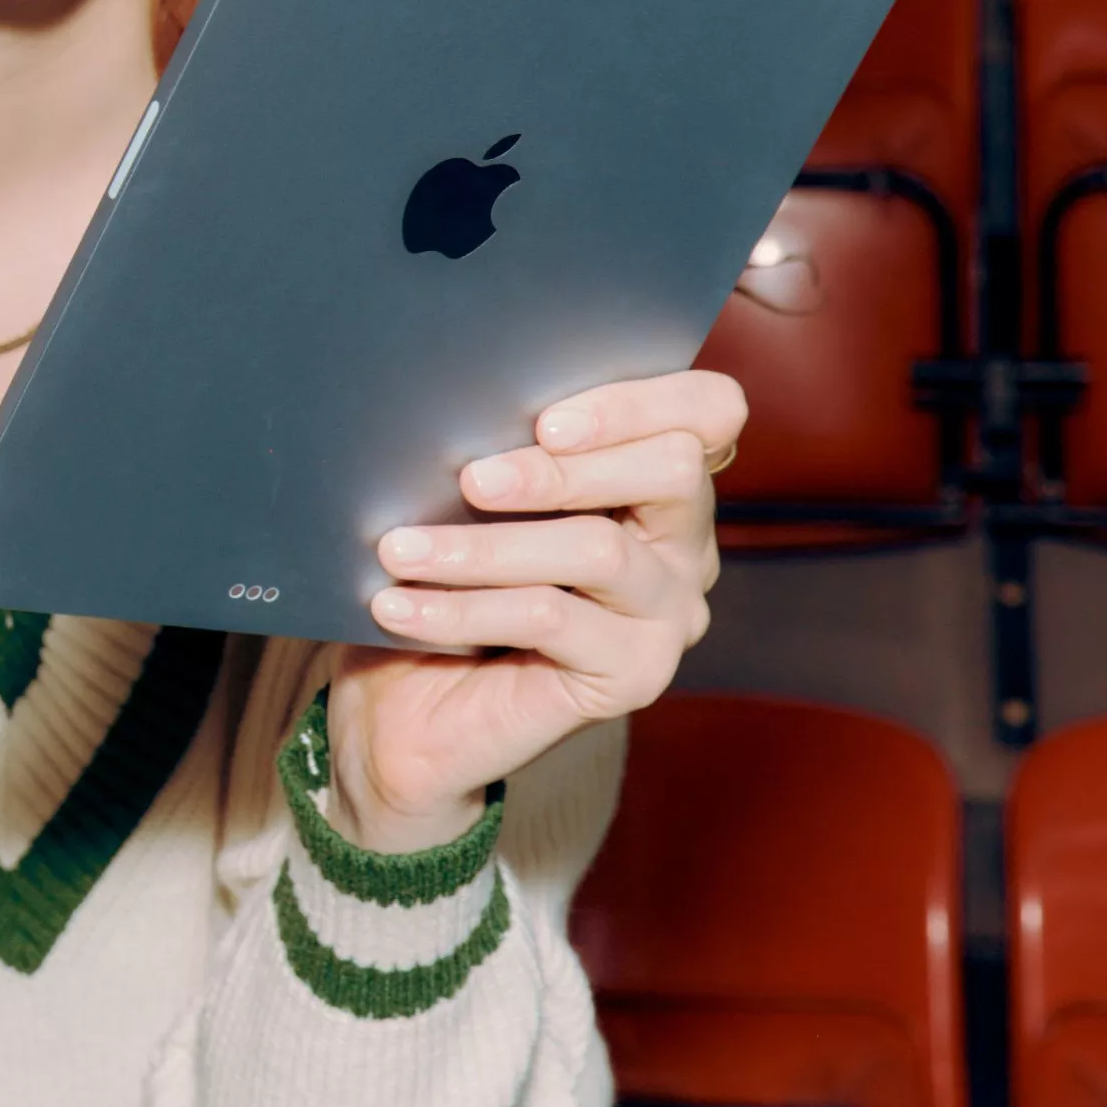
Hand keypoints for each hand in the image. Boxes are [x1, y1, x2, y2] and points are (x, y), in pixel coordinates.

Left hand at [328, 370, 738, 851]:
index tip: (543, 418)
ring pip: (598, 549)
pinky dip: (463, 608)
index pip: (708, 410)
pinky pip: (549, 620)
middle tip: (468, 479)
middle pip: (673, 469)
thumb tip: (461, 401)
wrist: (406, 705)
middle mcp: (682, 542)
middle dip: (561, 468)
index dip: (640, 400)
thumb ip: (498, 447)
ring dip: (487, 545)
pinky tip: (398, 606)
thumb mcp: (466, 500)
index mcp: (657, 478)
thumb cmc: (438, 578)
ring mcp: (668, 612)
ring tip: (401, 549)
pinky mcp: (636, 674)